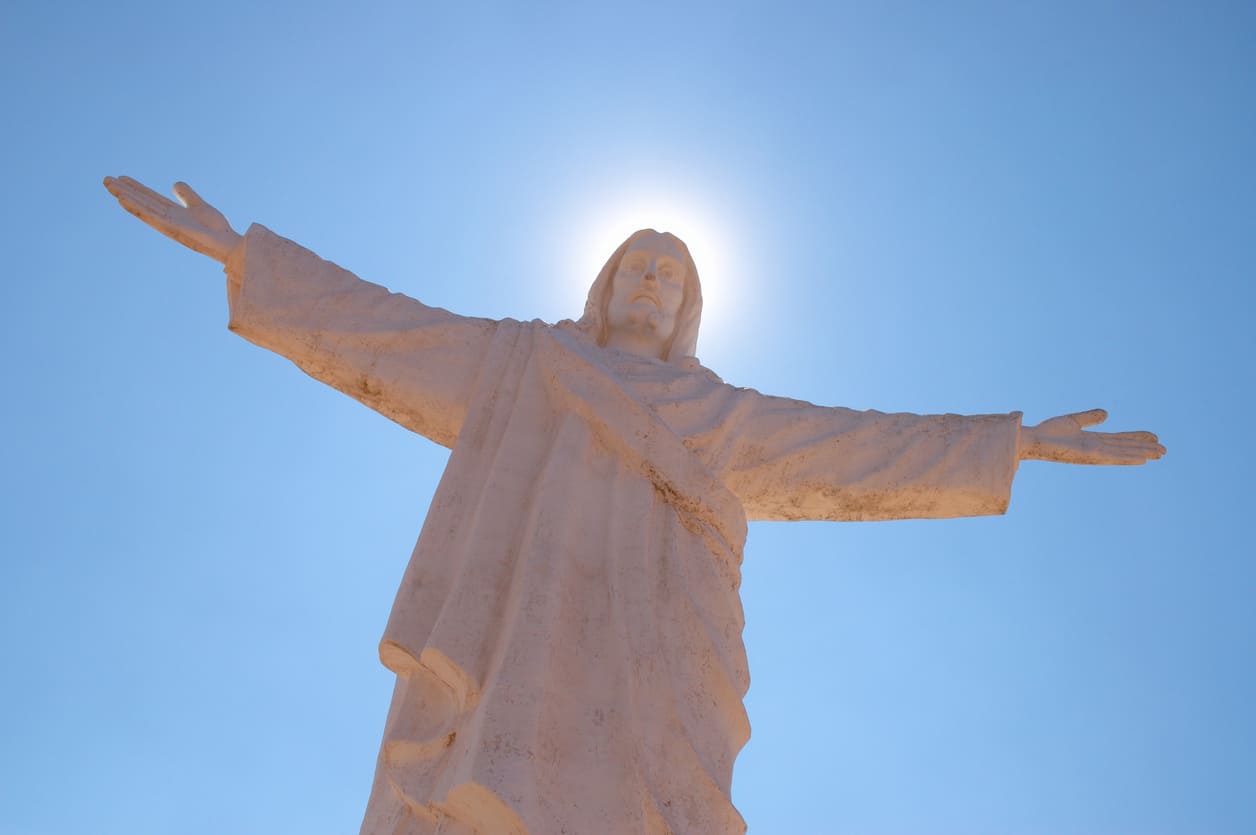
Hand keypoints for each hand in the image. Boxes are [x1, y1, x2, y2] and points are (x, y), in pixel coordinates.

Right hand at [103, 176, 241, 262]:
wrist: (229, 244)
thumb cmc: (217, 229)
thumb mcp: (199, 206)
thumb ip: (187, 196)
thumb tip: (174, 183)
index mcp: (173, 213)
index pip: (151, 198)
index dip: (136, 188)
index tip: (121, 178)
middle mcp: (167, 219)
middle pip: (142, 202)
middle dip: (125, 191)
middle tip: (106, 179)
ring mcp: (168, 224)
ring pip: (142, 208)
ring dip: (126, 197)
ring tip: (110, 186)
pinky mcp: (172, 229)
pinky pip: (151, 217)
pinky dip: (137, 208)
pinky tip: (123, 200)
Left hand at [1020, 409, 1164, 465]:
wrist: (1032, 439)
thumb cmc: (1048, 432)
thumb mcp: (1072, 421)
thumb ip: (1090, 418)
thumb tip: (1107, 414)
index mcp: (1092, 440)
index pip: (1119, 439)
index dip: (1136, 438)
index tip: (1154, 437)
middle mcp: (1096, 448)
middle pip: (1126, 447)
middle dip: (1144, 448)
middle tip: (1165, 450)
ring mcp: (1094, 453)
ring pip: (1124, 453)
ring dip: (1142, 453)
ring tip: (1161, 454)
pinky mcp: (1089, 455)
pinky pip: (1113, 456)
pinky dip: (1129, 457)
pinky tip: (1143, 459)